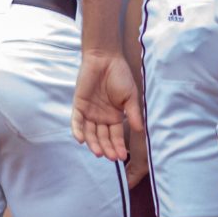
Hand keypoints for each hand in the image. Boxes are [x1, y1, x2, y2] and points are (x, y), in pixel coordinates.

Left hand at [73, 46, 145, 162]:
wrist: (105, 59)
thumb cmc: (120, 76)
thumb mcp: (130, 96)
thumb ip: (133, 113)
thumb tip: (140, 130)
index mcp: (114, 117)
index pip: (116, 136)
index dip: (119, 146)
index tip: (123, 156)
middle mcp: (101, 118)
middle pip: (103, 137)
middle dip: (107, 148)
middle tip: (111, 158)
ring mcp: (89, 112)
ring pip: (90, 133)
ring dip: (93, 143)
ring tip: (99, 153)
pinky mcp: (79, 105)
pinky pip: (76, 121)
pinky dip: (77, 130)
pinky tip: (81, 140)